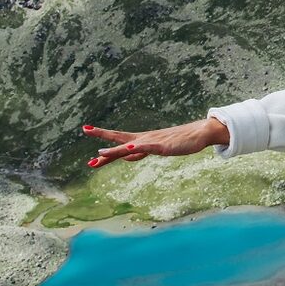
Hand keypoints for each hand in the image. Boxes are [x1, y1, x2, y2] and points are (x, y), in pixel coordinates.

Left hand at [80, 118, 228, 168]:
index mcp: (140, 140)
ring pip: (130, 146)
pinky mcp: (163, 146)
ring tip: (100, 151)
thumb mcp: (154, 149)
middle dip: (102, 135)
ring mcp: (153, 141)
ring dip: (115, 149)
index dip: (102, 135)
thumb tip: (124, 156)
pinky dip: (137, 149)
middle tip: (85, 129)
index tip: (86, 129)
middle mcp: (144, 139)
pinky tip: (129, 149)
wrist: (199, 133)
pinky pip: (148, 148)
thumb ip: (138, 152)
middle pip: (120, 137)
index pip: (118, 138)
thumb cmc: (178, 141)